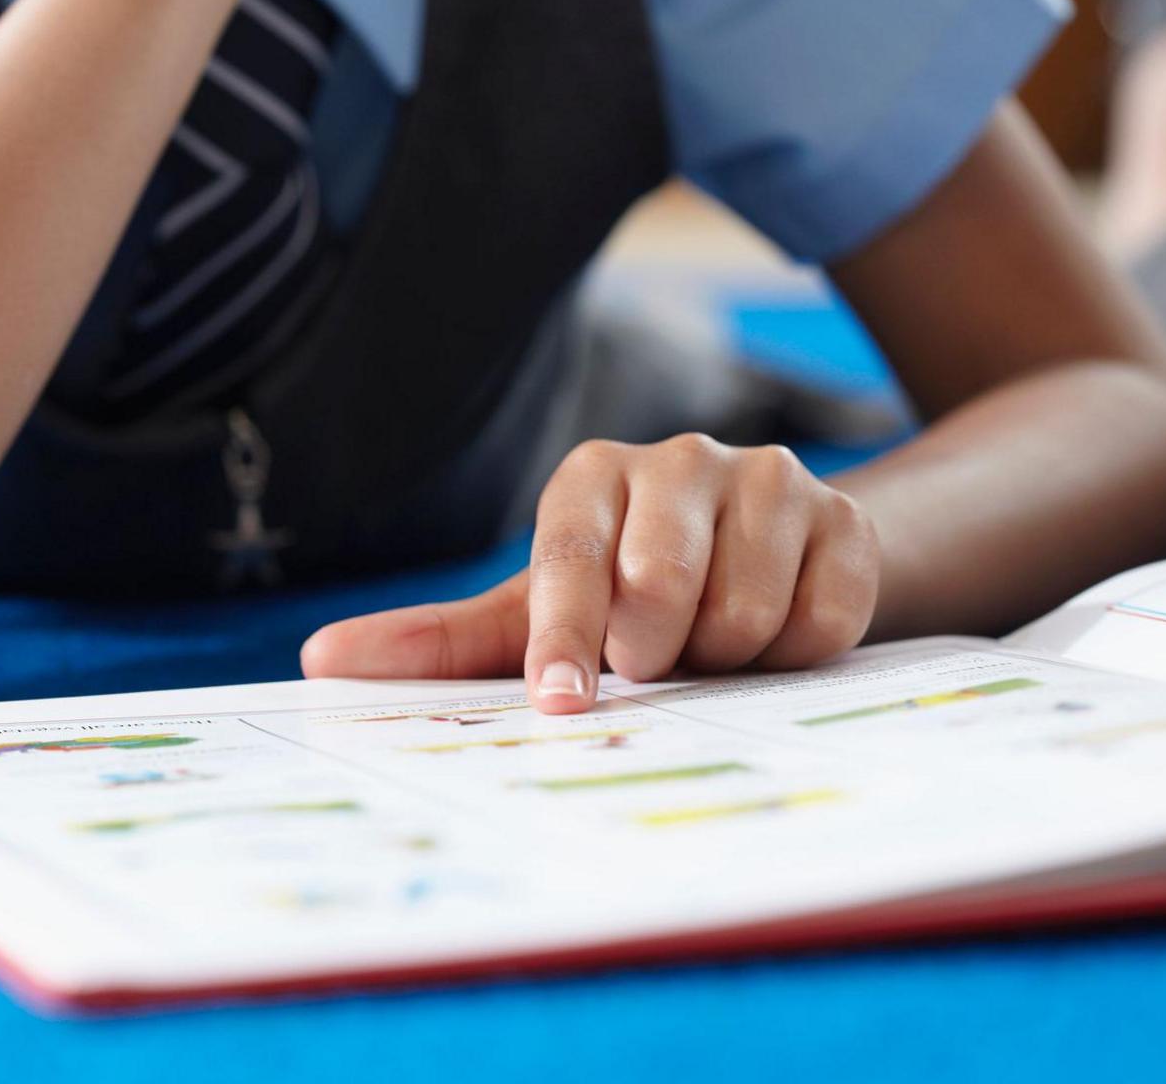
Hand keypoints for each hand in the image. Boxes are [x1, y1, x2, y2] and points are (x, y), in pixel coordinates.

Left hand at [300, 434, 879, 712]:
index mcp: (592, 480)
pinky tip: (778, 638)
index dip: (565, 635)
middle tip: (658, 664)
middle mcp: (680, 462)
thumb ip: (442, 641)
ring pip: (748, 610)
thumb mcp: (535, 615)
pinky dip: (798, 652)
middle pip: (664, 584)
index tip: (561, 702)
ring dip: (728, 660)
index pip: (569, 556)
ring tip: (714, 648)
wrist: (767, 566)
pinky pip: (825, 618)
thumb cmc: (627, 598)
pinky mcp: (847, 520)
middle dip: (658, 651)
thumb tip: (318, 661)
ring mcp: (772, 480)